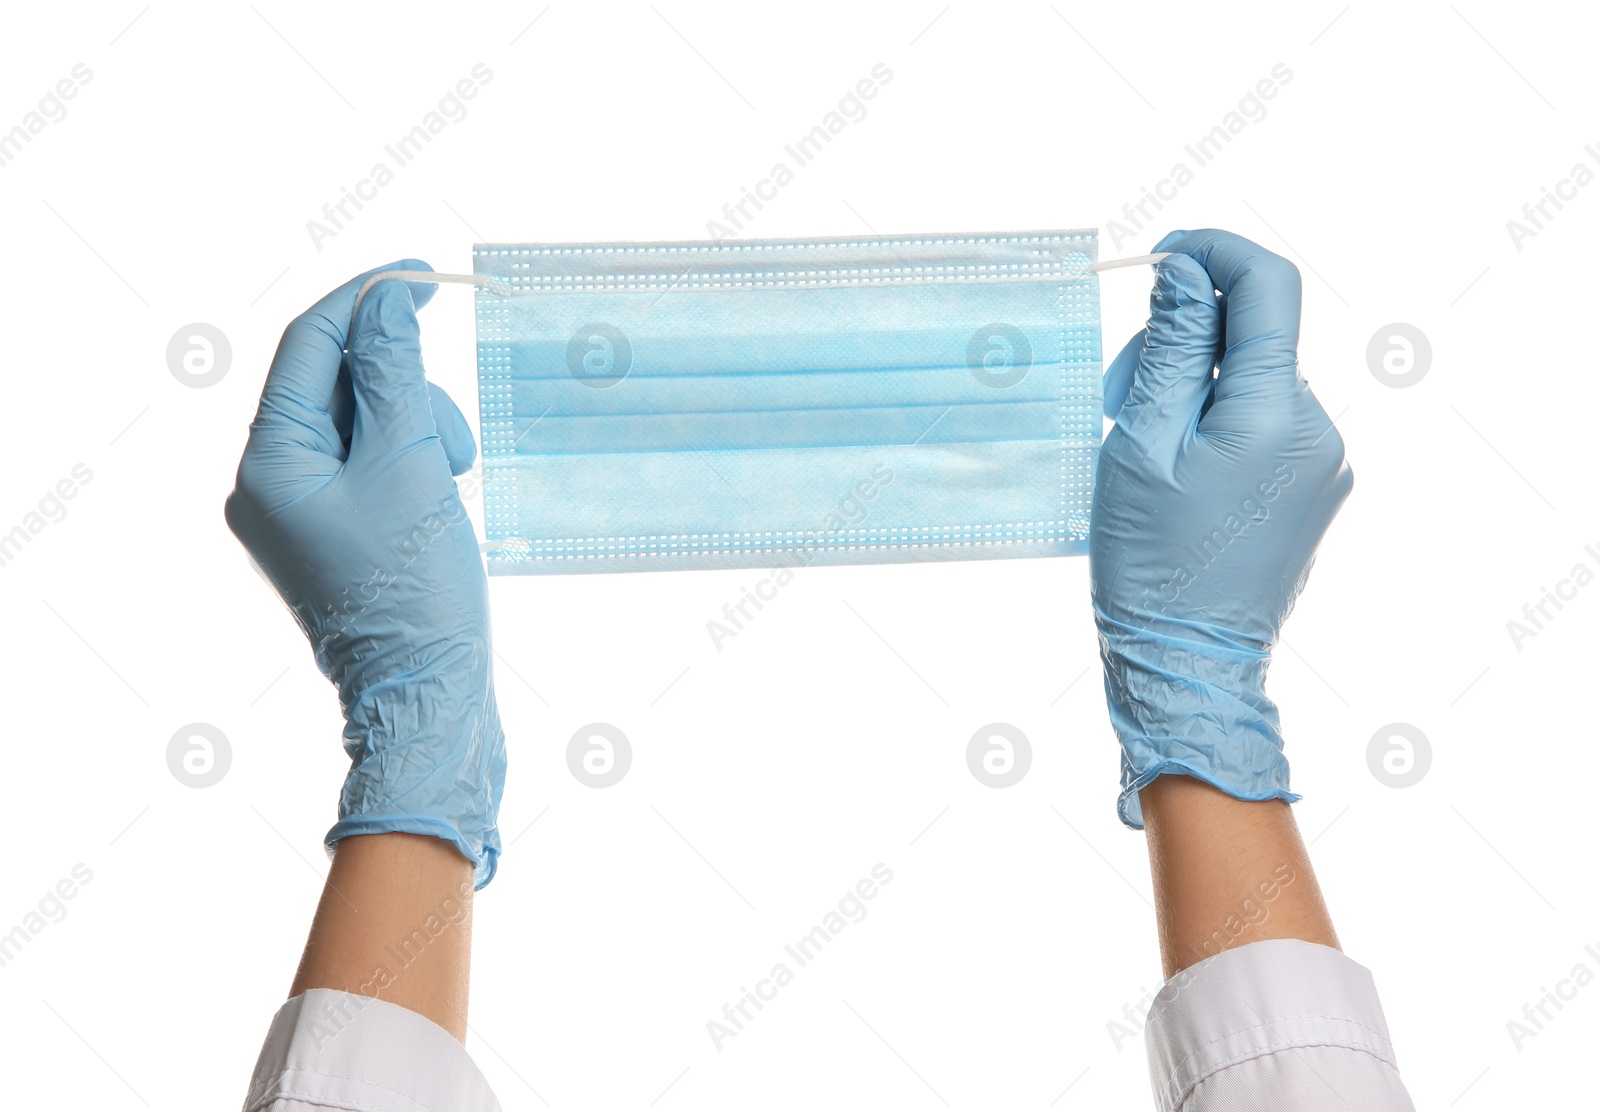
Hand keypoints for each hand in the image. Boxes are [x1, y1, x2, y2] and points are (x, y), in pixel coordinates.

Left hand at [225, 261, 505, 886]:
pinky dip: (413, 462)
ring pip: (361, 421)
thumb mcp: (412, 469)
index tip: (426, 274)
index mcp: (269, 465)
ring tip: (452, 482)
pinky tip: (442, 497)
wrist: (429, 694)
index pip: (309, 347)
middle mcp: (267, 484)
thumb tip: (388, 300)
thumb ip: (395, 376)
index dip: (367, 301)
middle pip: (336, 382)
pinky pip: (371, 463)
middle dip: (404, 389)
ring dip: (417, 428)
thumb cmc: (417, 594)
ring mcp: (298, 511)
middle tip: (452, 441)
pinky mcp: (334, 530)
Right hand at [1090, 230, 1351, 826]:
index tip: (1160, 261)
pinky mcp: (1314, 489)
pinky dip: (1215, 423)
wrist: (1188, 665)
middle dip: (1184, 338)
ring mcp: (1324, 463)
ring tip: (1138, 443)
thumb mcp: (1142, 443)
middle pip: (1255, 334)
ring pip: (1255, 380)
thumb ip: (1172, 348)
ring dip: (1195, 386)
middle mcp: (1320, 429)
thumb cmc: (1152, 563)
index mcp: (1278, 412)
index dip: (1212, 253)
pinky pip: (1265, 424)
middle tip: (1115, 391)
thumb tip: (1184, 271)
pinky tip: (1174, 470)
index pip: (1267, 284)